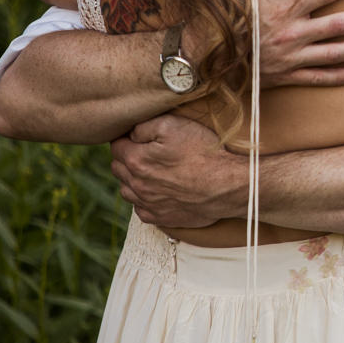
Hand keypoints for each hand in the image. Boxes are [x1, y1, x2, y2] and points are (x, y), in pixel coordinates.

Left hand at [110, 114, 241, 226]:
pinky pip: (140, 209)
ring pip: (126, 190)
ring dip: (133, 180)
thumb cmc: (204, 152)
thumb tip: (130, 132)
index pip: (116, 146)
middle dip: (127, 158)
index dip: (126, 138)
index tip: (139, 135)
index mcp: (136, 160)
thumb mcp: (173, 125)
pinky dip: (144, 199)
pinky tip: (159, 191)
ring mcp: (148, 204)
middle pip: (118, 168)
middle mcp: (137, 185)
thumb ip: (144, 126)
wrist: (228, 184)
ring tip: (152, 171)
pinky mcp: (160, 218)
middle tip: (146, 151)